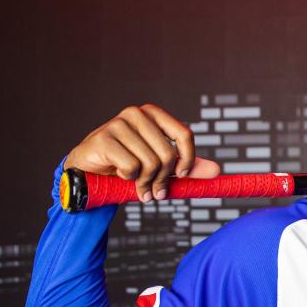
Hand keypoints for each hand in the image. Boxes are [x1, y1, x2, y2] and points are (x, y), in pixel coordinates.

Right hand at [64, 104, 219, 202]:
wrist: (89, 173)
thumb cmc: (127, 167)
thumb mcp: (161, 166)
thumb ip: (187, 167)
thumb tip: (217, 171)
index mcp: (154, 115)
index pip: (185, 135)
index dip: (187, 160)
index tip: (180, 175)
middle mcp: (136, 114)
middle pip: (168, 154)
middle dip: (163, 179)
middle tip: (155, 192)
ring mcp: (118, 124)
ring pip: (150, 162)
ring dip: (146, 183)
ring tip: (139, 187)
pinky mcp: (103, 138)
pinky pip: (131, 166)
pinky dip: (129, 178)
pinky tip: (119, 175)